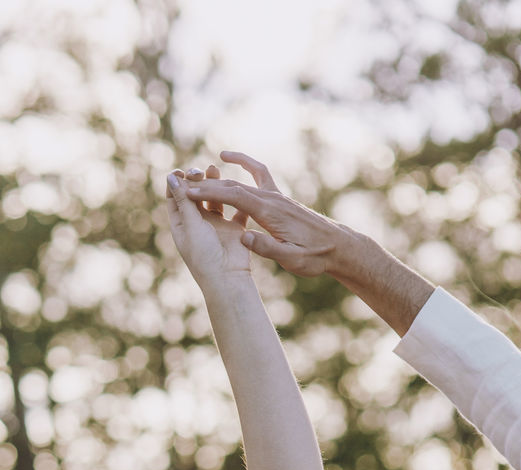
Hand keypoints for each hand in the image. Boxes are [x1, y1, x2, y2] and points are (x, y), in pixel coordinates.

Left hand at [166, 163, 252, 290]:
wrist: (227, 277)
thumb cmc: (204, 254)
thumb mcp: (191, 225)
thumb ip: (184, 200)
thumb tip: (172, 177)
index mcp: (182, 224)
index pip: (175, 198)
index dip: (176, 182)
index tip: (181, 171)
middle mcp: (197, 223)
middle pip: (194, 194)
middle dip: (196, 179)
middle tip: (199, 171)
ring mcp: (215, 224)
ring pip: (214, 198)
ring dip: (213, 183)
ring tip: (214, 169)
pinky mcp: (233, 228)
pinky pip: (235, 209)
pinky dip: (235, 197)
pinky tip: (234, 184)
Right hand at [184, 152, 345, 278]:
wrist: (338, 246)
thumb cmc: (314, 256)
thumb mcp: (290, 259)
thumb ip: (267, 247)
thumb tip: (243, 238)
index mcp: (271, 213)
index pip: (234, 198)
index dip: (210, 194)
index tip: (188, 193)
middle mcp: (273, 199)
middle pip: (234, 186)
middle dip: (207, 184)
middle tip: (183, 184)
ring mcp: (277, 196)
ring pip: (243, 180)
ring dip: (220, 175)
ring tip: (198, 173)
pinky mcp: (280, 198)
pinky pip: (258, 174)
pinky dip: (244, 163)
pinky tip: (230, 159)